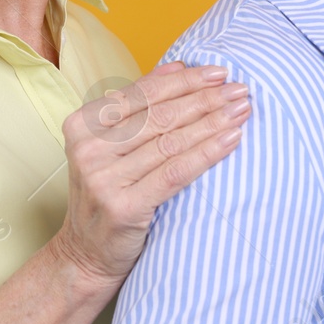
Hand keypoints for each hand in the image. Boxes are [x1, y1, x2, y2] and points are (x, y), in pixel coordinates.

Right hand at [50, 61, 248, 287]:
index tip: (218, 72)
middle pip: (159, 115)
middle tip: (239, 90)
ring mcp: (103, 177)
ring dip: (212, 122)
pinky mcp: (124, 206)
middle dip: (204, 99)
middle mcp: (88, 148)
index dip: (183, 81)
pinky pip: (176, 171)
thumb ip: (137, 110)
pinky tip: (231, 139)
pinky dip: (208, 152)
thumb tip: (176, 67)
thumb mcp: (110, 148)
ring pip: (171, 141)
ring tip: (241, 111)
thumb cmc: (107, 196)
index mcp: (82, 124)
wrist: (85, 255)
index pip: (141, 93)